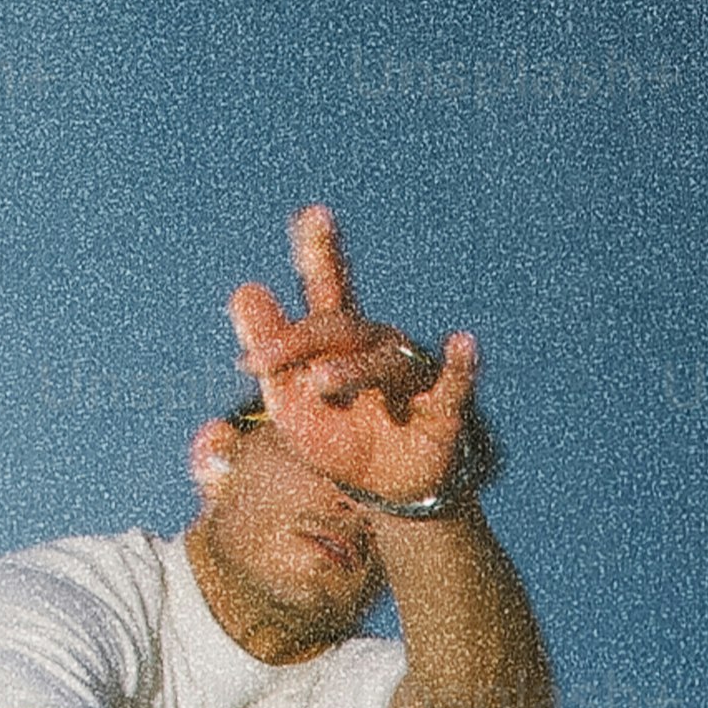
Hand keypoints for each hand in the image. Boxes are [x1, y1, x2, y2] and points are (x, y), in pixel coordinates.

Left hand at [224, 200, 478, 515]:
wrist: (385, 494)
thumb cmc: (341, 434)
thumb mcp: (292, 397)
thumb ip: (270, 347)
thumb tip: (244, 290)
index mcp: (341, 339)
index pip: (328, 287)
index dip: (320, 251)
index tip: (312, 214)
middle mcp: (379, 346)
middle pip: (340, 328)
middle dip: (298, 341)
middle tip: (259, 363)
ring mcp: (412, 374)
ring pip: (382, 363)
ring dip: (351, 371)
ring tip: (319, 383)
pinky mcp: (444, 409)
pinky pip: (455, 384)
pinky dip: (460, 364)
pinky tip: (463, 341)